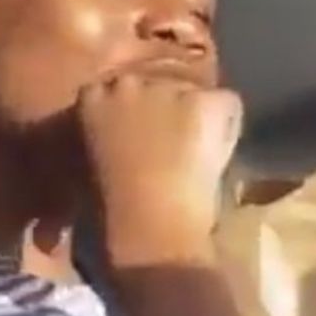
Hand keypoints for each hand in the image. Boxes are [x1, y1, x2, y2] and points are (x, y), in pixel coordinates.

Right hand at [78, 73, 242, 268]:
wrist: (149, 232)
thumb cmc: (107, 217)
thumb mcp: (88, 172)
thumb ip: (101, 143)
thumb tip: (116, 143)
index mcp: (90, 100)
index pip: (116, 89)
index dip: (133, 114)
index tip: (138, 138)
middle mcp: (128, 83)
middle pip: (157, 84)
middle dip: (165, 108)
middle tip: (169, 148)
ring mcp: (169, 89)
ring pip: (195, 93)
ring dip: (196, 117)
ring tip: (197, 155)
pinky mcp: (206, 102)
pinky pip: (227, 104)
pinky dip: (228, 126)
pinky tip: (220, 155)